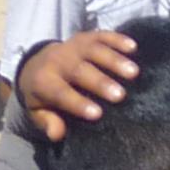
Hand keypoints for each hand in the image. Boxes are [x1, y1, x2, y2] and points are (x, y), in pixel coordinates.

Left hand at [14, 29, 140, 138]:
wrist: (36, 63)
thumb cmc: (43, 94)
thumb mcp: (37, 111)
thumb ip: (47, 122)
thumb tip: (56, 134)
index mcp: (43, 81)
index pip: (60, 92)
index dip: (78, 103)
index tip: (98, 114)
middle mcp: (57, 60)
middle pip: (79, 70)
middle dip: (100, 82)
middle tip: (120, 96)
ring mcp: (73, 45)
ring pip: (93, 50)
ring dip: (114, 60)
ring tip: (133, 73)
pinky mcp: (86, 36)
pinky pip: (101, 35)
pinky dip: (117, 39)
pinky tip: (133, 47)